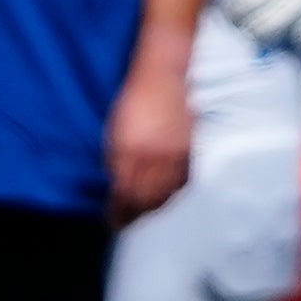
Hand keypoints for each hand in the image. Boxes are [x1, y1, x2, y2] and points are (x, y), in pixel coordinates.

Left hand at [107, 60, 193, 220]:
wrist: (163, 77)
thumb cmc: (133, 100)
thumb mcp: (113, 129)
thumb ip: (114, 159)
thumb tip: (116, 184)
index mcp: (129, 151)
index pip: (123, 194)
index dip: (117, 212)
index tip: (112, 221)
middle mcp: (152, 157)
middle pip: (144, 200)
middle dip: (134, 215)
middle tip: (126, 222)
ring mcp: (172, 155)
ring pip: (164, 193)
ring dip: (152, 207)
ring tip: (143, 211)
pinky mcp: (187, 150)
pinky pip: (180, 181)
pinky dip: (171, 192)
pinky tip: (164, 194)